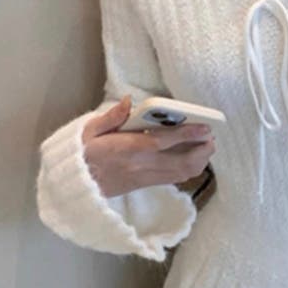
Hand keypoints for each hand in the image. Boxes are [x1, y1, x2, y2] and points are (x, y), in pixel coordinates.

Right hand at [82, 94, 215, 197]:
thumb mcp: (90, 131)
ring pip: (182, 173)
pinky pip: (174, 179)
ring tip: (207, 148)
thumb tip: (130, 102)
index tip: (205, 127)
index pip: (164, 141)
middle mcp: (141, 165)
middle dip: (202, 150)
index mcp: (128, 148)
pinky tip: (193, 159)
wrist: (77, 185)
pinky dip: (189, 169)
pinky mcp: (146, 185)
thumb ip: (112, 116)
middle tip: (211, 138)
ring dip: (199, 161)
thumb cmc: (83, 154)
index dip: (188, 134)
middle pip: (182, 162)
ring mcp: (145, 178)